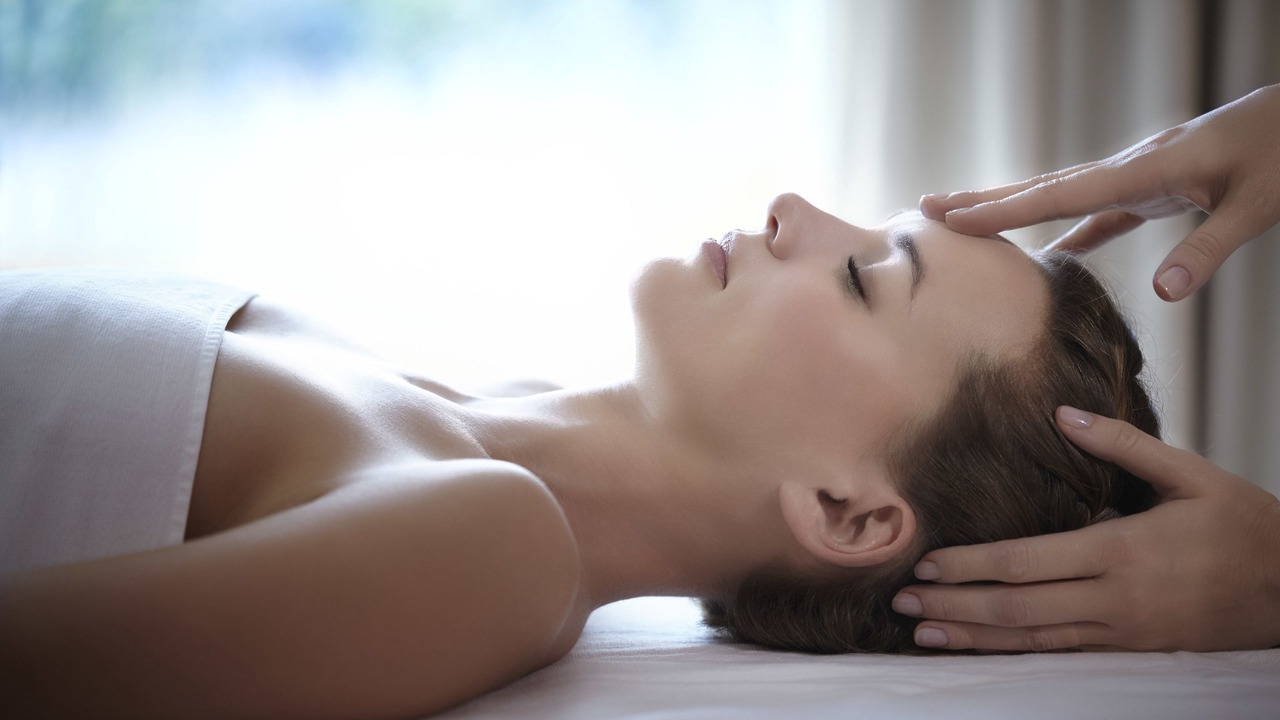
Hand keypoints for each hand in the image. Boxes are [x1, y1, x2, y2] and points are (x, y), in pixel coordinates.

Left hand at [891, 406, 1279, 652]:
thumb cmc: (1244, 527)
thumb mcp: (1190, 475)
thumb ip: (1122, 444)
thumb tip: (1061, 414)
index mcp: (1121, 548)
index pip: (1027, 561)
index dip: (972, 566)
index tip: (927, 564)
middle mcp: (1114, 596)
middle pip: (1018, 606)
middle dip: (955, 605)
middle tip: (902, 602)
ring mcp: (1122, 629)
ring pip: (1033, 638)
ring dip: (974, 636)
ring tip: (923, 632)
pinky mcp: (1131, 647)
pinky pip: (1060, 652)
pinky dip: (1013, 651)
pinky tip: (981, 647)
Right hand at [919, 83, 1279, 301]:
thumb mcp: (1258, 204)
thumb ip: (1209, 249)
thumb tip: (1165, 296)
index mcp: (1147, 171)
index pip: (1060, 195)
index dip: (1004, 211)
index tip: (952, 221)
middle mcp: (1131, 167)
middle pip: (1042, 186)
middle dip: (984, 199)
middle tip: (927, 207)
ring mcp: (1140, 175)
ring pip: (1061, 194)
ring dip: (1013, 207)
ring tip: (966, 217)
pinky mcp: (1158, 186)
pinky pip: (1099, 211)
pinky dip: (1068, 229)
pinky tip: (1054, 250)